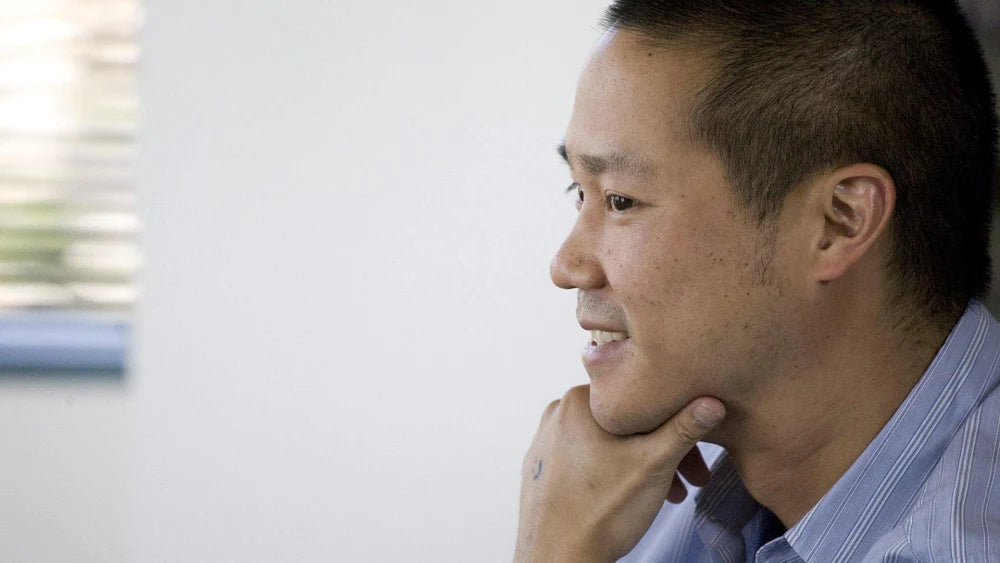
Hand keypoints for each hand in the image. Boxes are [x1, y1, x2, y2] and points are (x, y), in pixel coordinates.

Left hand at [514, 385, 725, 562]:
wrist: (558, 559)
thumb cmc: (602, 512)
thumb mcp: (654, 464)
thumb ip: (684, 428)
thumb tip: (712, 401)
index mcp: (579, 400)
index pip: (640, 399)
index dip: (677, 426)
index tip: (695, 456)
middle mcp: (557, 413)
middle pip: (626, 422)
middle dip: (661, 449)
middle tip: (689, 482)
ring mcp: (546, 440)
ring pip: (608, 441)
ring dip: (640, 463)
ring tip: (664, 494)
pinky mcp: (542, 467)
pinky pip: (586, 458)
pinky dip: (612, 471)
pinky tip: (628, 494)